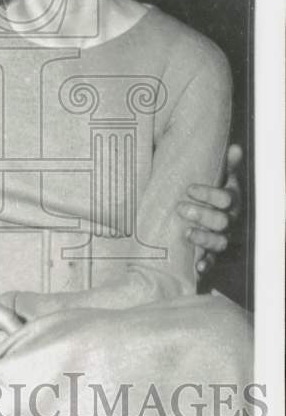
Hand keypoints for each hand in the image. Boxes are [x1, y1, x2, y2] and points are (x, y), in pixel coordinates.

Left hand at [179, 144, 242, 274]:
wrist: (211, 213)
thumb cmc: (212, 193)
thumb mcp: (220, 178)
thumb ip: (226, 165)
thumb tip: (234, 147)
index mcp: (231, 201)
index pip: (226, 199)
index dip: (209, 194)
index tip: (189, 189)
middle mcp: (230, 221)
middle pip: (222, 221)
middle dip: (202, 215)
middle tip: (181, 208)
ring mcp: (223, 238)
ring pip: (219, 241)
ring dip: (204, 238)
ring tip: (187, 233)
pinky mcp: (213, 253)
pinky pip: (213, 261)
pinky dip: (206, 265)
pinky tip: (197, 268)